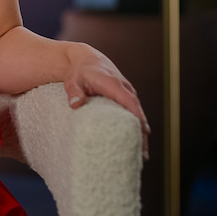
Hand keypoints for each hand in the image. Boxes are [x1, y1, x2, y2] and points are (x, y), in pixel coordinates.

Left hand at [64, 43, 149, 159]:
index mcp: (114, 84)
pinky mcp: (126, 97)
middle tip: (142, 155)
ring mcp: (127, 92)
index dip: (137, 117)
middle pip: (137, 112)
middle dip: (141, 133)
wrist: (87, 59)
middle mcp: (125, 88)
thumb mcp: (72, 80)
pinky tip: (135, 143)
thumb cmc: (79, 71)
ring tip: (141, 156)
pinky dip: (136, 126)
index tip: (143, 133)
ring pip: (137, 114)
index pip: (129, 101)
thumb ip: (74, 92)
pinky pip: (133, 112)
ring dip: (141, 133)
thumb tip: (75, 105)